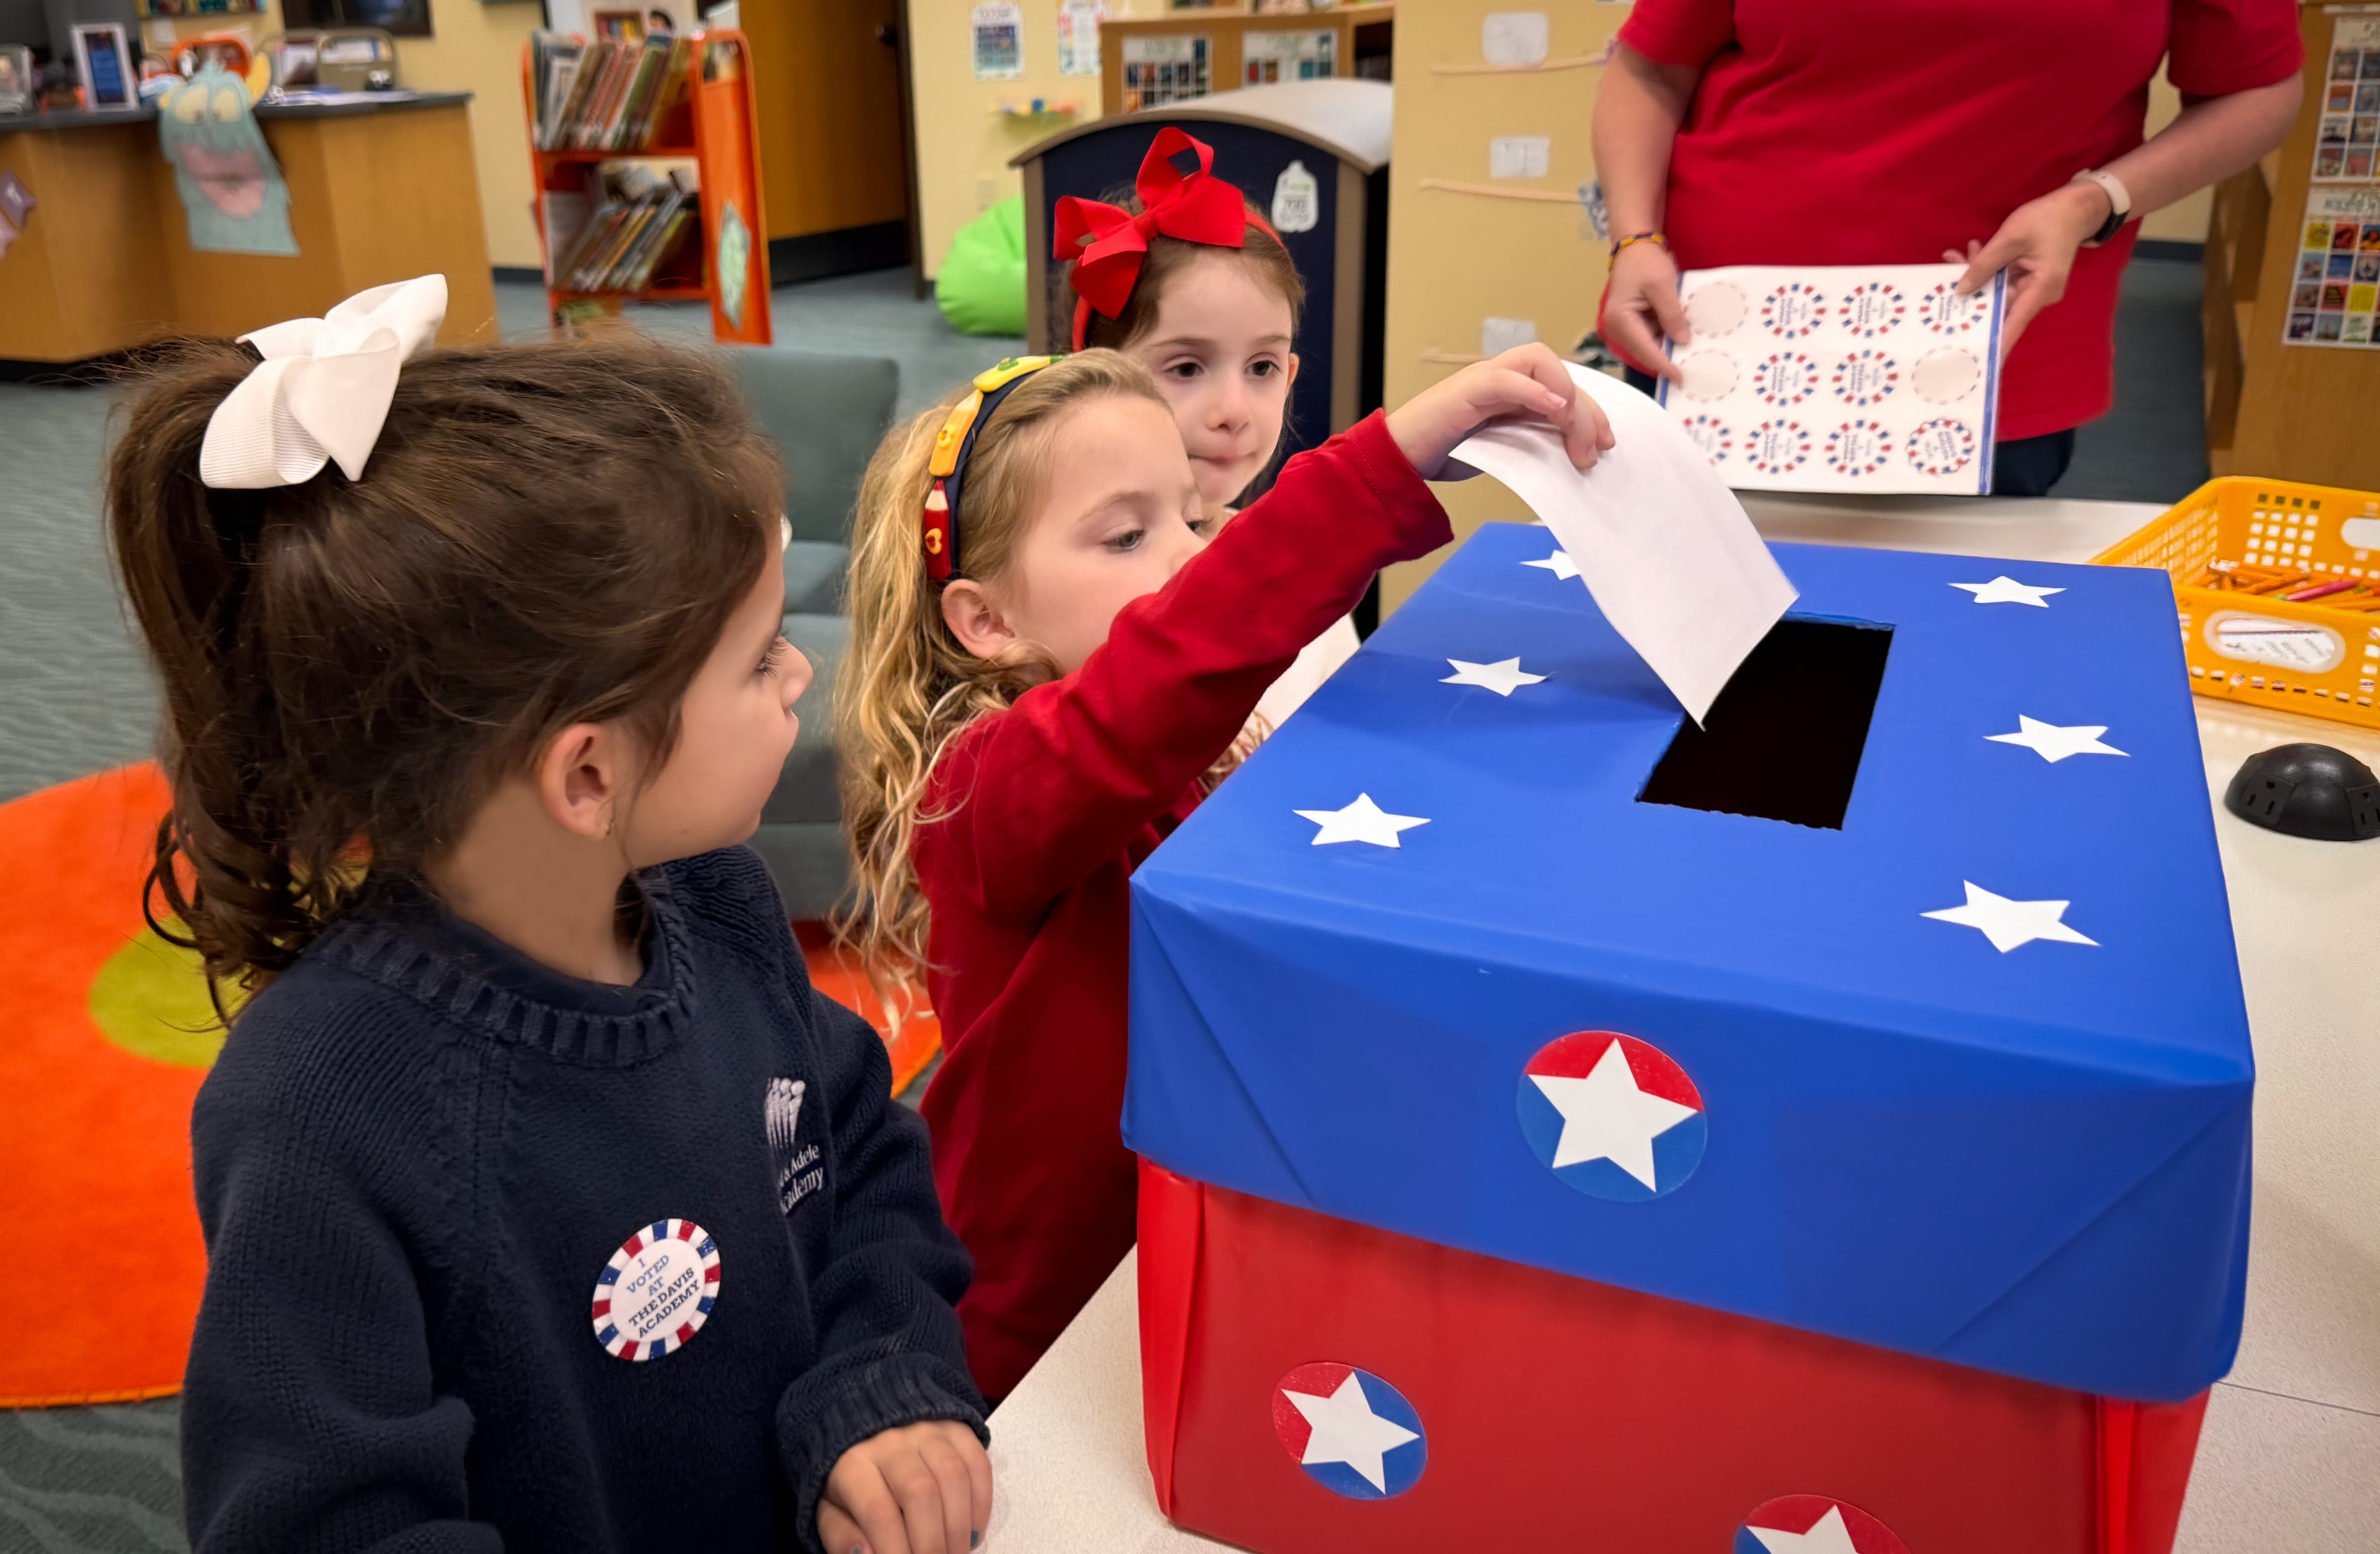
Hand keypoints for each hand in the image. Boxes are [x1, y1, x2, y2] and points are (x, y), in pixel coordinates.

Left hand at [816, 1419, 991, 1553]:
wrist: (867, 1425)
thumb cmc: (851, 1481)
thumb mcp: (832, 1510)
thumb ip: (844, 1536)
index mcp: (854, 1464)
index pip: (880, 1513)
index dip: (896, 1551)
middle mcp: (891, 1440)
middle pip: (922, 1494)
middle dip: (933, 1544)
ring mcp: (927, 1429)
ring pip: (954, 1478)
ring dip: (959, 1528)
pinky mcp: (956, 1428)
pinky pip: (978, 1464)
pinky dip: (981, 1504)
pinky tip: (972, 1532)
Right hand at [1386, 342, 1614, 479]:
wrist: (1396, 462)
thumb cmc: (1443, 455)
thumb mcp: (1503, 452)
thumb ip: (1533, 444)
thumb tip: (1570, 458)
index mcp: (1511, 392)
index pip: (1563, 385)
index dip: (1592, 411)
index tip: (1607, 444)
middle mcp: (1500, 378)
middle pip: (1557, 371)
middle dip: (1585, 410)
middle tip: (1593, 453)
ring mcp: (1482, 380)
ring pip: (1537, 361)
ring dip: (1565, 397)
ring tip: (1572, 436)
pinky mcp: (1465, 392)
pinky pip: (1504, 379)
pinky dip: (1534, 391)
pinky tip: (1554, 411)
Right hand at [1600, 238, 1688, 380]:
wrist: (1635, 245)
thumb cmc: (1645, 262)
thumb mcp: (1663, 286)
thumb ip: (1672, 315)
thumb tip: (1683, 341)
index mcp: (1620, 319)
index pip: (1645, 349)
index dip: (1664, 365)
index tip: (1681, 378)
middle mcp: (1617, 328)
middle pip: (1644, 353)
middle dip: (1666, 362)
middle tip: (1690, 373)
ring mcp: (1623, 327)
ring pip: (1648, 347)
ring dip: (1667, 352)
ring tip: (1689, 359)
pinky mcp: (1632, 323)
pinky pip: (1650, 337)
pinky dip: (1665, 340)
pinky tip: (1681, 341)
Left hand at [1947, 181, 2107, 357]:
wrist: (2075, 206)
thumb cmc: (2048, 219)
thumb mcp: (2011, 238)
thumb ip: (1984, 265)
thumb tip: (1962, 291)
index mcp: (2040, 288)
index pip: (2013, 324)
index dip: (1995, 343)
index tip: (1978, 361)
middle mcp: (2038, 294)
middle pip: (1998, 305)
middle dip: (1971, 293)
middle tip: (1944, 279)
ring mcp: (2033, 287)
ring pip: (1997, 290)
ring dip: (1976, 274)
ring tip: (1955, 255)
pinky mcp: (2028, 278)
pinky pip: (2003, 279)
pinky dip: (1987, 267)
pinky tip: (1970, 252)